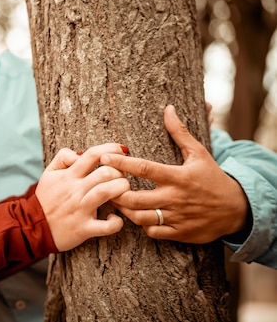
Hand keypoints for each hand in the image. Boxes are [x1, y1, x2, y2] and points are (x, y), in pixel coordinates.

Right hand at [35, 143, 129, 250]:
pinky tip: (115, 218)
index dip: (110, 149)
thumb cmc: (46, 199)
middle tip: (121, 177)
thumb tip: (80, 153)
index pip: (92, 155)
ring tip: (121, 192)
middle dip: (120, 172)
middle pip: (105, 173)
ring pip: (107, 192)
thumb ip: (63, 157)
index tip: (122, 150)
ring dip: (121, 190)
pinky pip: (107, 226)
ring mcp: (81, 210)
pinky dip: (116, 222)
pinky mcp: (84, 229)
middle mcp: (76, 191)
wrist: (34, 226)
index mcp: (69, 176)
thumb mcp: (49, 173)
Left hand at [100, 105, 248, 243]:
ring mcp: (177, 217)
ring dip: (124, 210)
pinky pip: (152, 232)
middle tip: (104, 185)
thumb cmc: (212, 178)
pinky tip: (137, 215)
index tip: (104, 158)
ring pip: (140, 218)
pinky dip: (142, 225)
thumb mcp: (199, 153)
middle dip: (115, 193)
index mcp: (178, 177)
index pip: (144, 168)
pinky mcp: (180, 233)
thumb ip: (180, 132)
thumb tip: (168, 109)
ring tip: (115, 200)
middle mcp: (175, 198)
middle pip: (135, 198)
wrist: (238, 210)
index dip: (121, 163)